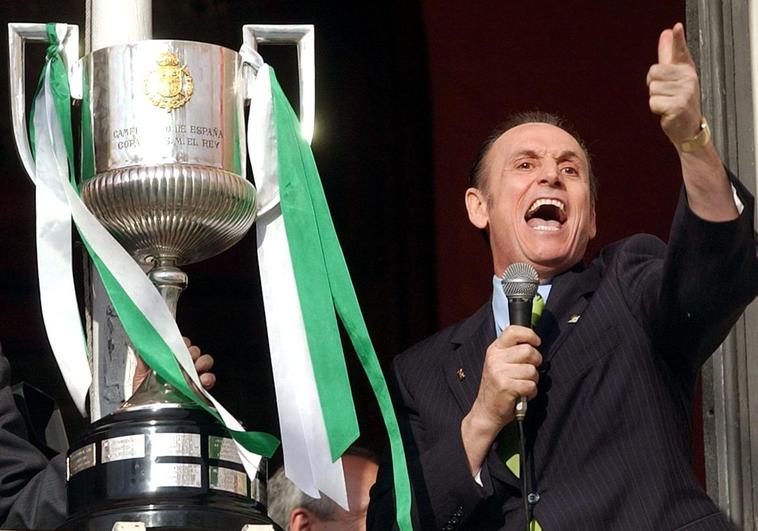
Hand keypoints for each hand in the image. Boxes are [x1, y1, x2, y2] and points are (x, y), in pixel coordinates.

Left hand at [132, 336, 215, 392]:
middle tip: (187, 357)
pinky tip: (202, 381)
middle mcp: (182, 367)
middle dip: (193, 352)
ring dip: (203, 362)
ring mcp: (191, 377)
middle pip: (193, 352)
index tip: (178, 344)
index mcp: (170, 359)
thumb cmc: (142, 396)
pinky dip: (208, 379)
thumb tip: (143, 346)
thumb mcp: (139, 376)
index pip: (179, 344)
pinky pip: (208, 380)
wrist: (146, 414)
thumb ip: (143, 360)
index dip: (181, 342)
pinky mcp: (198, 390)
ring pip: (204, 362)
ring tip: (197, 367)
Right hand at [461, 325, 541, 473]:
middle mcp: (495, 359)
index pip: (513, 331)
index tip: (536, 342)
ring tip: (522, 385)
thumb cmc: (498, 387)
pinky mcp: (506, 387)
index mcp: (494, 350)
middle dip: (536, 362)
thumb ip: (512, 351)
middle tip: (529, 371)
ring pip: (532, 370)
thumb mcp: (500, 364)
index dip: (529, 334)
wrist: (486, 412)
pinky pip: (531, 385)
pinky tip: (522, 394)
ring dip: (533, 380)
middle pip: (528, 350)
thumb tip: (533, 342)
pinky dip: (531, 392)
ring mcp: (499, 373)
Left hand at [647, 22, 702, 147]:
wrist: (688, 128)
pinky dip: (656, 109)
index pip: (680, 51)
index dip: (677, 40)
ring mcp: (685, 92)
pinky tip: (667, 112)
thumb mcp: (675, 76)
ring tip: (667, 103)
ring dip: (654, 98)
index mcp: (686, 69)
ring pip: (652, 89)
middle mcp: (688, 78)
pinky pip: (653, 102)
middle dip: (653, 85)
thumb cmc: (679, 100)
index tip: (675, 28)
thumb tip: (666, 33)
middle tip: (665, 94)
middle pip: (653, 72)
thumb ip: (668, 55)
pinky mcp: (678, 106)